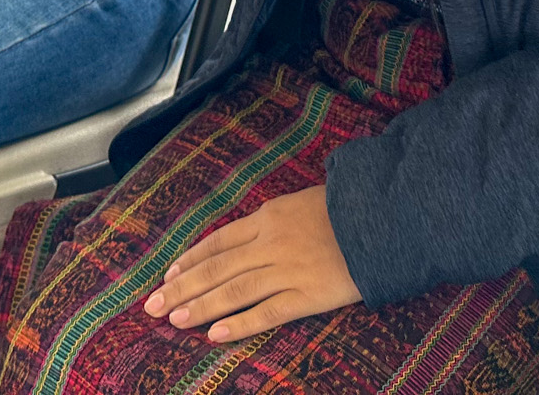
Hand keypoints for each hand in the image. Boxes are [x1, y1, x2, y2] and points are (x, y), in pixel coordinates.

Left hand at [142, 187, 359, 342]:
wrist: (385, 217)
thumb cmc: (349, 208)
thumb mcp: (304, 203)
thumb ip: (277, 220)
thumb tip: (252, 235)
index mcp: (269, 216)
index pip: (218, 240)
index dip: (191, 259)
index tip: (168, 275)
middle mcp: (271, 242)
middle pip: (217, 266)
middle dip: (182, 286)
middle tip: (153, 305)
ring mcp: (288, 269)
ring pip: (234, 289)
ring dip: (201, 306)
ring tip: (174, 320)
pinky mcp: (308, 294)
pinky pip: (268, 312)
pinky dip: (240, 324)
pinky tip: (215, 334)